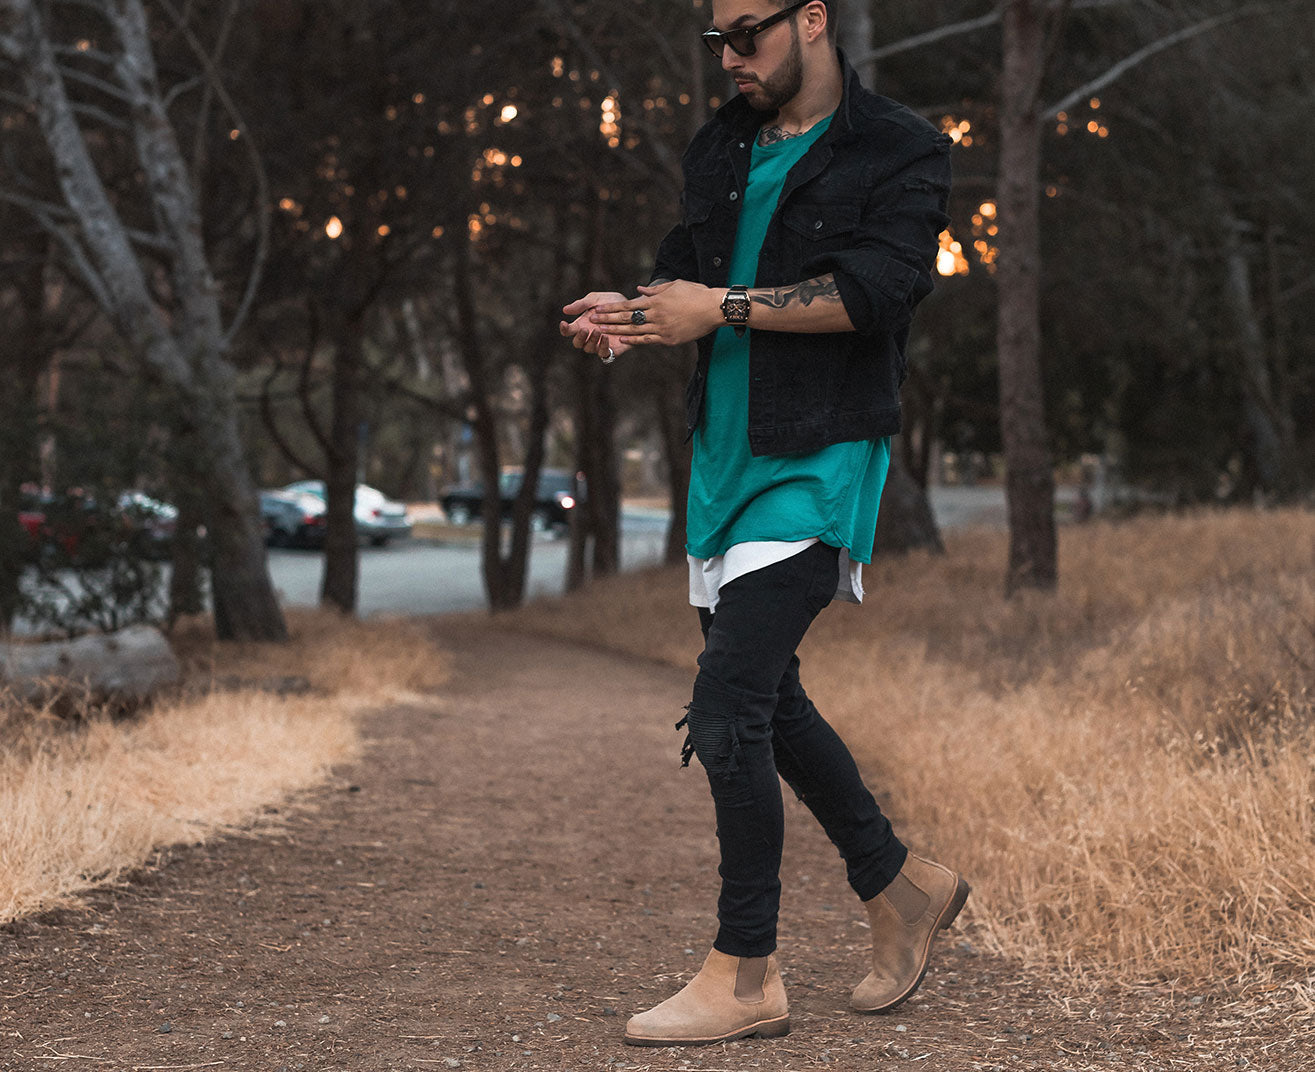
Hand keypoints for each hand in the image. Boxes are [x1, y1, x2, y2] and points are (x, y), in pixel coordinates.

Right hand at [559, 291, 633, 361]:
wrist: (633, 308)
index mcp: (582, 324)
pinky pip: (604, 354)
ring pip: (589, 349)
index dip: (564, 329)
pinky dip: (603, 347)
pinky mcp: (612, 350)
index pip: (568, 331)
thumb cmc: (612, 303)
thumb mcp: (596, 299)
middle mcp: (589, 336)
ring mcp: (600, 344)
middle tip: (585, 329)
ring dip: (591, 341)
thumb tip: (565, 310)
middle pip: (577, 343)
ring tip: (598, 331)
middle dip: (579, 337)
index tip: (564, 323)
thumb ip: (582, 304)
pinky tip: (606, 337)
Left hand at [589, 280, 722, 346]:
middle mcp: (656, 314)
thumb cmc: (696, 294)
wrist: (714, 308)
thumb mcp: (674, 286)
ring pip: (634, 330)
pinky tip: (623, 340)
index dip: (611, 308)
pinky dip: (635, 340)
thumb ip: (655, 290)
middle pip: (627, 318)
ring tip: (602, 331)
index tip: (598, 309)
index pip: (628, 304)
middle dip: (607, 319)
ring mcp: (662, 328)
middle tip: (592, 320)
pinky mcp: (669, 339)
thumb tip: (639, 290)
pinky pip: (648, 340)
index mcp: (656, 300)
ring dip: (616, 330)